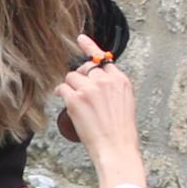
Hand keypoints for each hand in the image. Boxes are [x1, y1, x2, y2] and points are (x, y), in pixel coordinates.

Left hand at [53, 42, 140, 162]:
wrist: (117, 149)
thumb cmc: (121, 132)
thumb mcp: (125, 103)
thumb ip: (113, 88)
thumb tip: (98, 81)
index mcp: (120, 81)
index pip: (103, 59)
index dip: (90, 49)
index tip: (81, 39)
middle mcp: (105, 81)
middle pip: (84, 68)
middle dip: (79, 78)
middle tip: (80, 91)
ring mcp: (90, 89)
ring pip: (71, 77)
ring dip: (70, 87)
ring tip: (76, 102)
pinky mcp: (76, 99)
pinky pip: (62, 88)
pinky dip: (61, 94)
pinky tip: (66, 102)